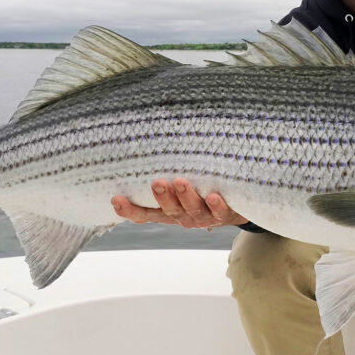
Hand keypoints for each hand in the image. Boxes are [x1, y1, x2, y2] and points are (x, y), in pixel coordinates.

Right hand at [111, 178, 247, 228]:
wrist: (238, 204)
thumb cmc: (202, 188)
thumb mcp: (183, 182)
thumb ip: (168, 170)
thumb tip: (152, 138)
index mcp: (169, 211)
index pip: (145, 213)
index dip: (130, 210)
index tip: (116, 199)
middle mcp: (184, 216)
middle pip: (169, 211)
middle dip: (162, 197)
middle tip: (157, 183)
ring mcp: (205, 217)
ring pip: (192, 210)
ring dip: (186, 197)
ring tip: (180, 182)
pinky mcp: (226, 215)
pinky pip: (220, 213)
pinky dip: (216, 206)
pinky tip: (212, 196)